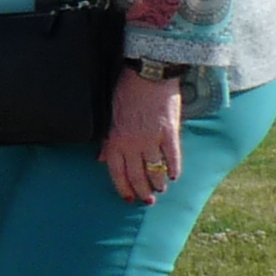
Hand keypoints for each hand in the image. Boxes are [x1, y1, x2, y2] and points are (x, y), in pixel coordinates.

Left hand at [104, 68, 184, 205]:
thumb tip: (101, 159)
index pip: (117, 172)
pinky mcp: (169, 132)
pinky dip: (174, 168)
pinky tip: (174, 176)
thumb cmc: (126, 91)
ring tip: (161, 190)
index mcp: (116, 139)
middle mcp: (133, 143)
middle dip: (142, 191)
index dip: (123, 188)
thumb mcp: (111, 115)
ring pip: (155, 169)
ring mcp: (152, 138)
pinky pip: (173, 157)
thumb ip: (108, 140)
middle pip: (137, 175)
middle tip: (148, 201)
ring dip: (158, 182)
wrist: (148, 74)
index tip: (129, 199)